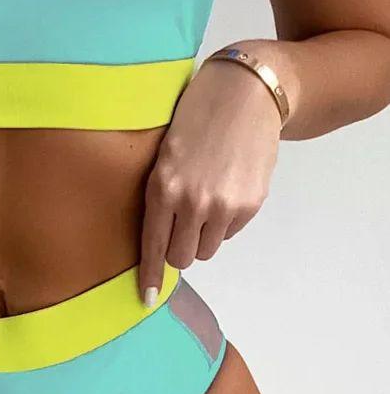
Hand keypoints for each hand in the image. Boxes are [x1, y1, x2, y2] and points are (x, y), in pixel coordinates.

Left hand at [137, 55, 282, 304]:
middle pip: (182, 257)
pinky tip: (224, 189)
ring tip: (204, 201)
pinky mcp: (249, 203)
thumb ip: (161, 194)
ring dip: (203, 235)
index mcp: (161, 187)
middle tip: (180, 230)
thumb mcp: (164, 152)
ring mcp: (223, 205)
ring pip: (207, 249)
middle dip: (179, 250)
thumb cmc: (196, 117)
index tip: (145, 299)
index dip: (149, 276)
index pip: (152, 245)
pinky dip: (225, 221)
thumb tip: (160, 238)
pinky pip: (230, 232)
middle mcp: (191, 202)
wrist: (244, 95)